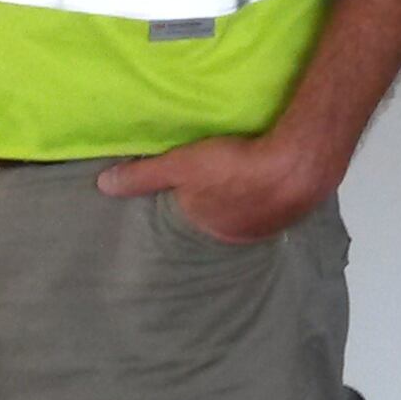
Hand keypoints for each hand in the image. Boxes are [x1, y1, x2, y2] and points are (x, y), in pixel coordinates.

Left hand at [99, 132, 336, 244]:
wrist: (298, 163)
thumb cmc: (234, 166)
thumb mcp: (180, 166)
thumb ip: (143, 176)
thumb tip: (102, 186)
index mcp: (207, 227)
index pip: (192, 215)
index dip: (191, 196)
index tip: (196, 181)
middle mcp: (237, 236)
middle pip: (223, 216)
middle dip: (221, 201)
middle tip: (223, 174)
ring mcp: (269, 227)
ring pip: (251, 212)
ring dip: (249, 197)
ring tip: (249, 173)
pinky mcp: (296, 212)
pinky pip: (278, 204)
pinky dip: (274, 192)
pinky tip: (275, 174)